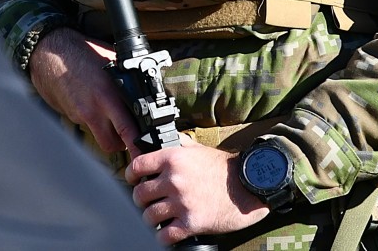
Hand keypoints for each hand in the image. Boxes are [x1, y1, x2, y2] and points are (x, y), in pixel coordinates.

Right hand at [28, 27, 140, 154]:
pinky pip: (87, 125)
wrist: (50, 54)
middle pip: (112, 145)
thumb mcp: (111, 60)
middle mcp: (94, 109)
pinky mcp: (70, 115)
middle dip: (123, 148)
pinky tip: (92, 104)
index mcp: (108, 95)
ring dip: (108, 135)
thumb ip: (127, 77)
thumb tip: (145, 86)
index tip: (146, 150)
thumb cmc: (80, 52)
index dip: (138, 145)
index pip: (128, 130)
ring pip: (100, 137)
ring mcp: (80, 114)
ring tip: (112, 120)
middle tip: (131, 142)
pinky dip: (93, 120)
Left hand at [125, 137, 270, 244]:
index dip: (130, 175)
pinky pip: (164, 235)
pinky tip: (166, 232)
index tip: (132, 180)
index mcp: (173, 159)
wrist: (247, 187)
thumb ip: (176, 144)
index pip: (137, 166)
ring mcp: (182, 203)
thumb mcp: (197, 148)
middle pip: (139, 194)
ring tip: (156, 217)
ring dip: (150, 218)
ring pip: (149, 216)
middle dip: (141, 199)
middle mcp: (174, 180)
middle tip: (146, 201)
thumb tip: (159, 140)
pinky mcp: (191, 223)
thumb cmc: (223, 168)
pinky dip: (162, 236)